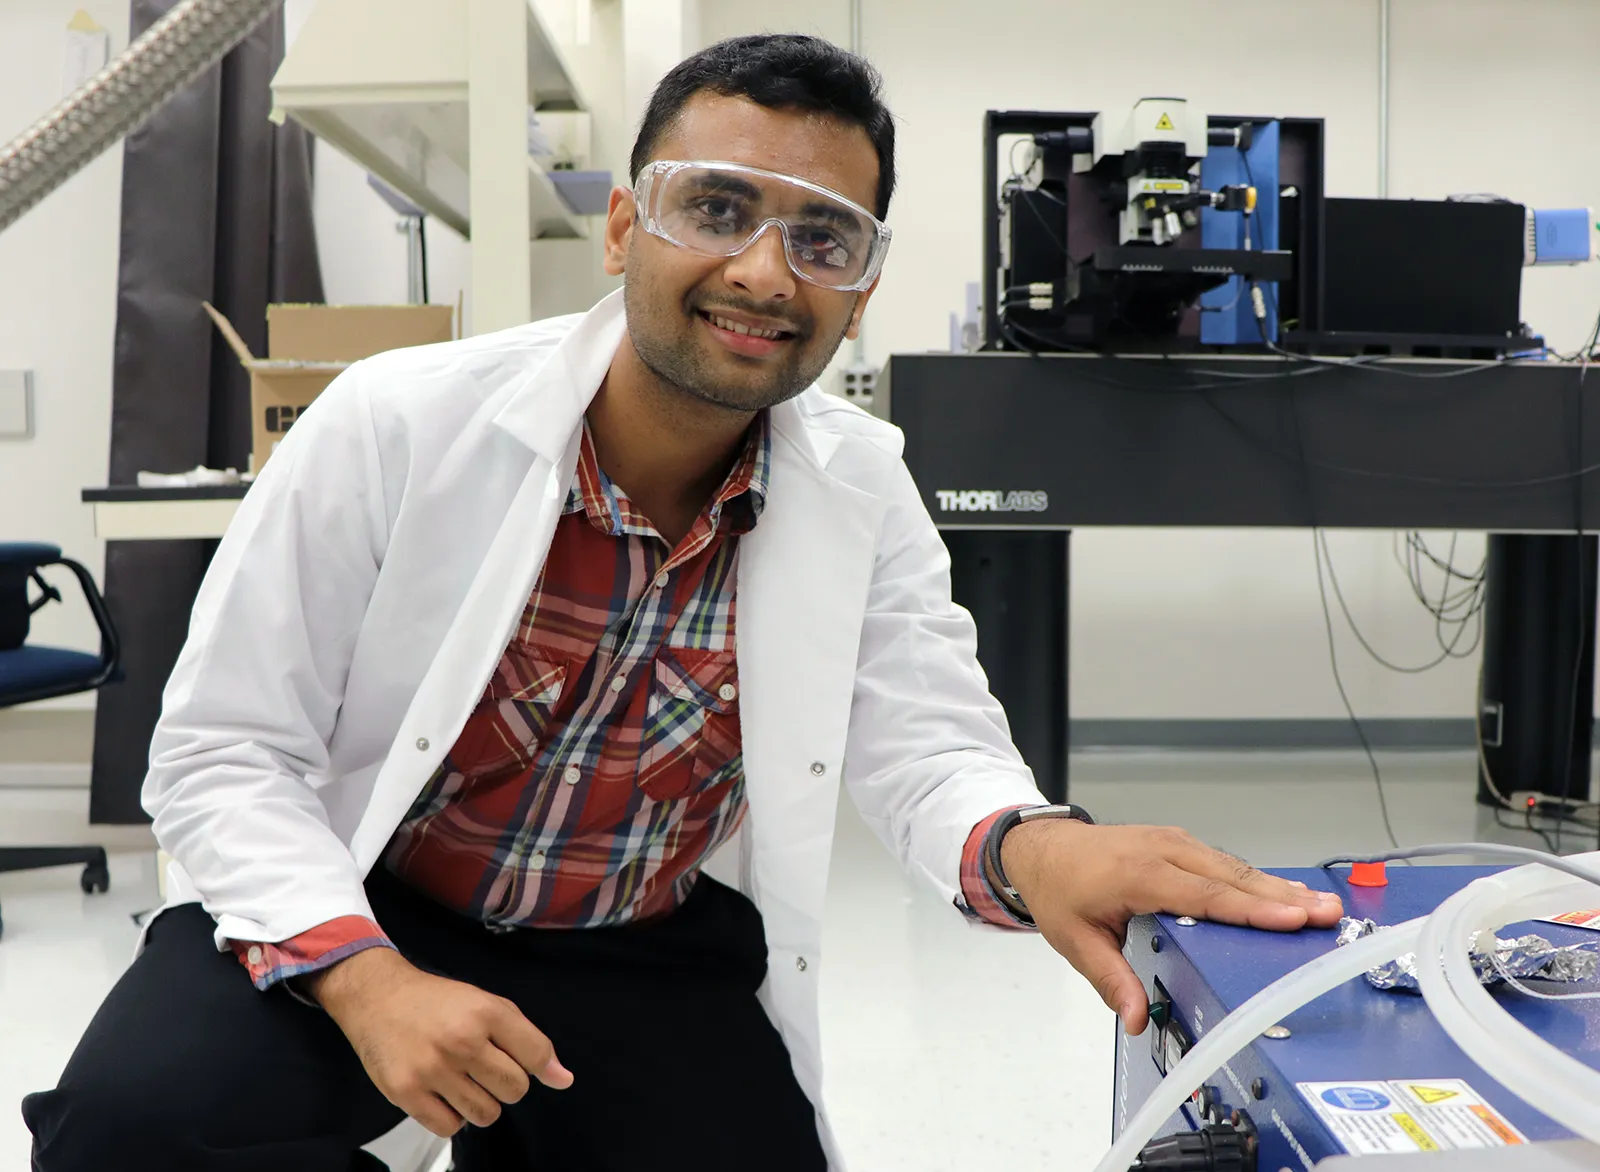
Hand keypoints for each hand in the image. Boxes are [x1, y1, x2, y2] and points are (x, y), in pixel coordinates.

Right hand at [302, 947, 573, 1136]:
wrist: (377, 998)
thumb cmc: (436, 1003)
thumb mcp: (486, 1005)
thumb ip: (527, 1040)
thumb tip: (563, 1080)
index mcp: (486, 1012)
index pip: (537, 1054)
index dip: (540, 1067)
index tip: (532, 1068)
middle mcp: (462, 1040)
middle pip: (515, 1090)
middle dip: (506, 1085)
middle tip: (485, 1069)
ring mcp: (432, 1068)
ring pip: (486, 1115)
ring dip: (480, 1103)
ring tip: (463, 1081)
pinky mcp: (406, 1092)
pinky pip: (450, 1127)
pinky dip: (451, 1116)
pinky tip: (442, 1093)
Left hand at [1000, 821, 1343, 1036]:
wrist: (1040, 848)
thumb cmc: (1058, 889)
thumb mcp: (1076, 940)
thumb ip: (1112, 979)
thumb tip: (1138, 1019)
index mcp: (1138, 874)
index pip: (1204, 895)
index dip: (1251, 910)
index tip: (1292, 920)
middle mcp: (1162, 851)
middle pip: (1231, 878)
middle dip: (1282, 898)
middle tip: (1327, 914)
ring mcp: (1173, 842)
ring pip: (1233, 867)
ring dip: (1276, 888)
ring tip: (1321, 906)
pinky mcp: (1177, 843)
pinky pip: (1222, 862)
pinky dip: (1255, 880)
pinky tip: (1284, 895)